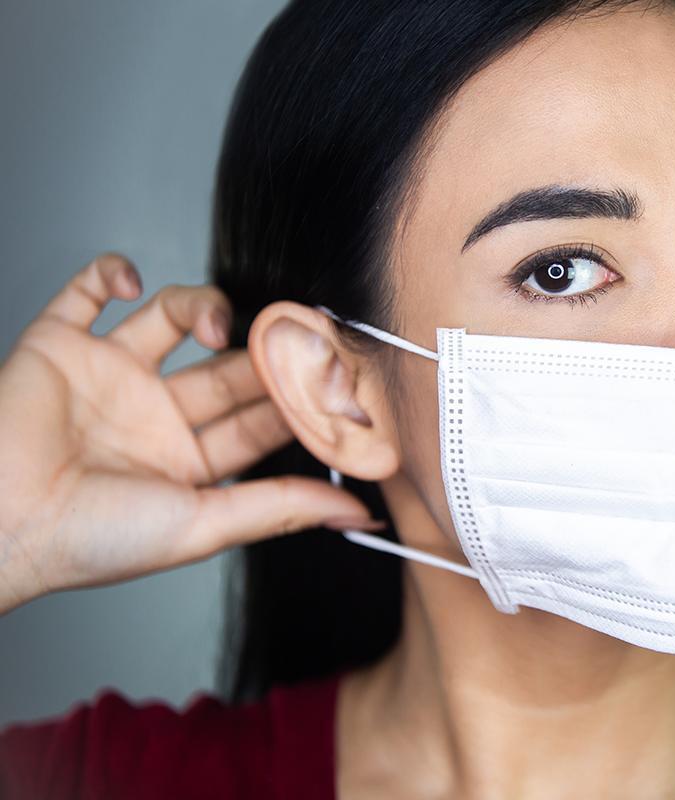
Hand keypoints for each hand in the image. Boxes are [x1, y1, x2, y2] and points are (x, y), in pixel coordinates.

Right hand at [0, 254, 374, 612]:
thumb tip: (359, 512)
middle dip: (260, 348)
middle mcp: (154, 415)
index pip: (259, 418)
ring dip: (200, 305)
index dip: (295, 397)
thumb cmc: (91, 539)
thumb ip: (281, 509)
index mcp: (189, 461)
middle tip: (294, 328)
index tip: (332, 376)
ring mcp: (107, 377)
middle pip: (226, 366)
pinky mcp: (57, 346)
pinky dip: (110, 272)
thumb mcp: (202, 525)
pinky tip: (132, 284)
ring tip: (212, 323)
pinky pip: (87, 291)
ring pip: (169, 318)